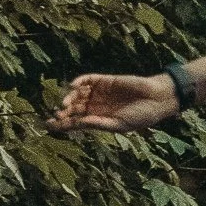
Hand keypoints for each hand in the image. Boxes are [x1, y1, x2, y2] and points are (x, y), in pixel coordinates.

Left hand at [49, 71, 180, 133]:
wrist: (157, 99)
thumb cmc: (141, 116)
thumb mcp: (119, 125)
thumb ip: (99, 123)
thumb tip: (79, 124)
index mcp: (99, 120)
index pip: (75, 122)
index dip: (61, 124)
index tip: (48, 126)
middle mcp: (96, 106)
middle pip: (72, 109)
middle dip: (62, 112)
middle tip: (56, 114)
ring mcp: (99, 93)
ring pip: (77, 94)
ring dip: (68, 98)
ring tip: (64, 104)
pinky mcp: (104, 80)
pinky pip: (87, 80)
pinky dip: (78, 81)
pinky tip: (73, 86)